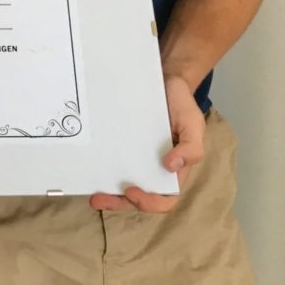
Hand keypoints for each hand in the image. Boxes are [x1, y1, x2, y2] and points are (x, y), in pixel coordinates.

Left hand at [89, 73, 204, 213]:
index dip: (149, 202)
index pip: (165, 198)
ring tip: (91, 192)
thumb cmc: (183, 106)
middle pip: (138, 196)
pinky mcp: (124, 142)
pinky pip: (114, 158)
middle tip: (98, 199)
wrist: (167, 81)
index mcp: (174, 171)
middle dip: (119, 202)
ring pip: (123, 181)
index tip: (131, 192)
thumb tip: (171, 166)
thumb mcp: (193, 125)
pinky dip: (104, 167)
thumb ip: (191, 147)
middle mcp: (153, 168)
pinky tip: (91, 164)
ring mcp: (137, 156)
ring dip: (108, 191)